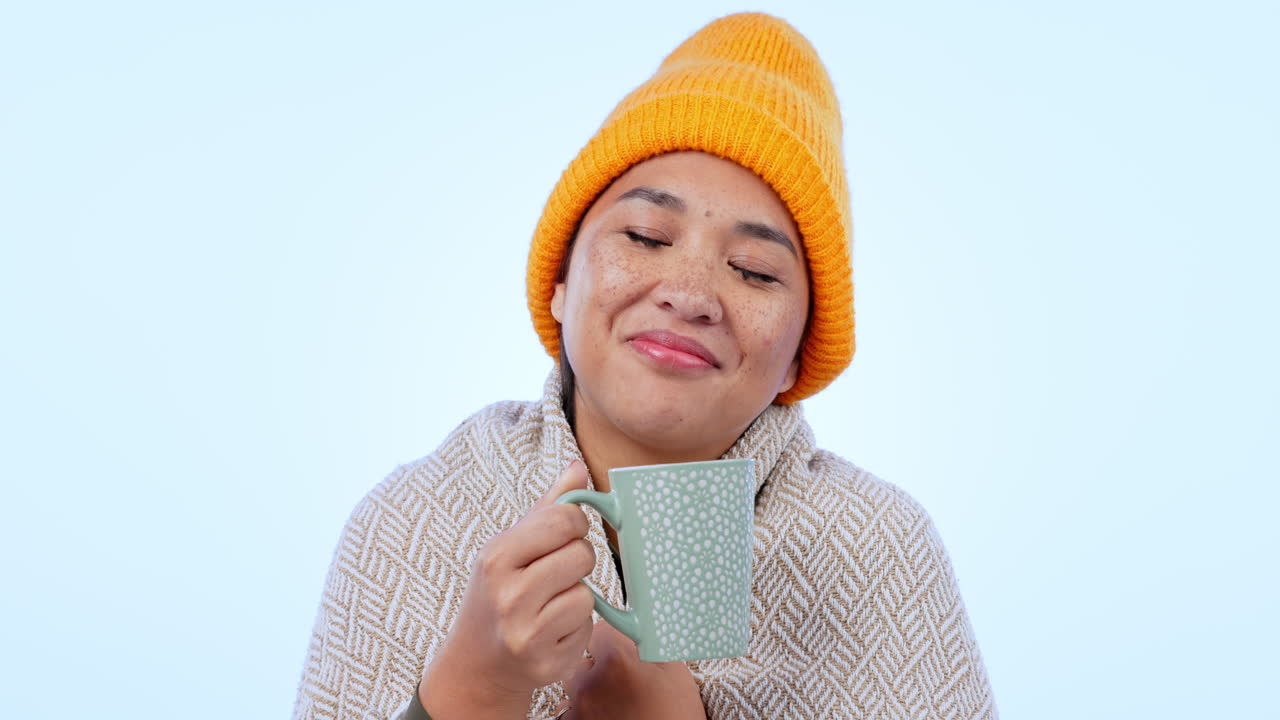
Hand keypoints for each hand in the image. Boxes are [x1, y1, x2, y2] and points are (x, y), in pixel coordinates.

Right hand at [421, 461, 596, 719]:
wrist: (477, 664)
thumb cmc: (498, 592)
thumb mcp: (510, 545)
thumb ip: (547, 507)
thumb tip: (579, 467)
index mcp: (497, 556)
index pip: (564, 519)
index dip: (573, 525)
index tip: (562, 537)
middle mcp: (508, 594)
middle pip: (582, 555)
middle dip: (576, 561)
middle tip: (553, 574)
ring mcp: (527, 632)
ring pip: (587, 594)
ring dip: (575, 597)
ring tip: (548, 605)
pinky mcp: (547, 663)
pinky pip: (587, 627)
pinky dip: (575, 627)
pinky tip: (550, 631)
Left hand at [558, 620, 706, 719]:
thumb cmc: (676, 717)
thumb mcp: (675, 672)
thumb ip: (650, 643)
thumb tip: (639, 627)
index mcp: (616, 660)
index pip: (601, 630)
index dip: (617, 639)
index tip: (625, 648)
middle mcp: (591, 682)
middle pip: (585, 658)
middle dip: (601, 665)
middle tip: (625, 680)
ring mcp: (580, 708)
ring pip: (576, 684)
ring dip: (591, 688)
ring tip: (618, 701)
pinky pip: (570, 709)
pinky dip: (584, 710)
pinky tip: (609, 714)